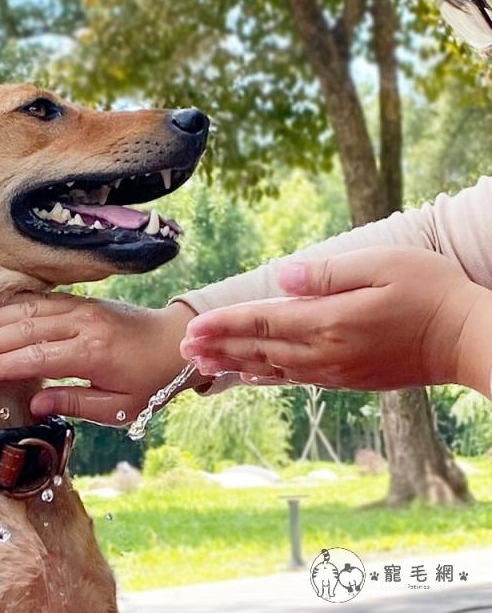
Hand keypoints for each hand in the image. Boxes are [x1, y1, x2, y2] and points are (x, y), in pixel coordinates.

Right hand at [0, 294, 196, 424]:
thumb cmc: (149, 383)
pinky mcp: (81, 300)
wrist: (176, 343)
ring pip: (29, 309)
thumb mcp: (119, 407)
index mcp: (93, 354)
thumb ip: (75, 404)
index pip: (37, 357)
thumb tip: (35, 403)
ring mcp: (82, 308)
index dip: (2, 364)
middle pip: (26, 329)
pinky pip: (41, 299)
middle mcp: (84, 325)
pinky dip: (13, 305)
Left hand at [180, 246, 491, 392]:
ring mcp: (335, 370)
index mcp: (327, 322)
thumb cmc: (430, 292)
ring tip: (202, 366)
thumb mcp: (383, 265)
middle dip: (217, 348)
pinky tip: (250, 376)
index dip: (222, 325)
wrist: (469, 340)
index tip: (191, 329)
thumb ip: (327, 274)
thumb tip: (282, 277)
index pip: (261, 321)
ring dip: (234, 364)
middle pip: (258, 349)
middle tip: (181, 350)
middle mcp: (324, 352)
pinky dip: (265, 376)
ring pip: (271, 369)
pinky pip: (294, 379)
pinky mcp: (347, 379)